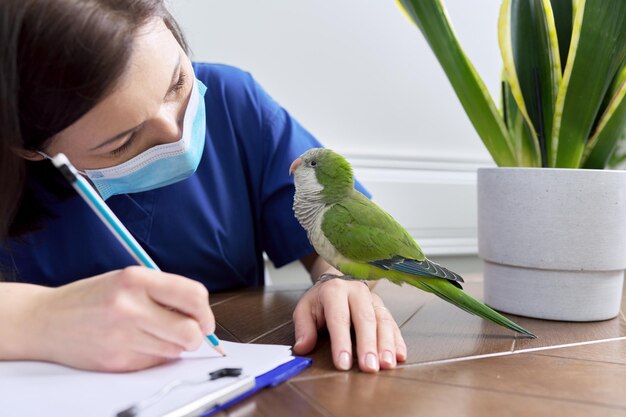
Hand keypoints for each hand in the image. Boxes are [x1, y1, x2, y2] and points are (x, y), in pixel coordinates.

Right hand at [29, 266, 213, 371]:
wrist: (44, 321)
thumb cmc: (92, 298)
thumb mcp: (127, 280)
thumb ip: (164, 292)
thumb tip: (202, 316)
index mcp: (136, 279)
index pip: (193, 296)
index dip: (206, 311)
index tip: (205, 319)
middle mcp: (130, 307)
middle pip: (190, 332)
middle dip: (198, 335)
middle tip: (191, 332)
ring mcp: (122, 336)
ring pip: (175, 350)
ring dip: (174, 345)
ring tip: (152, 333)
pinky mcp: (117, 361)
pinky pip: (155, 362)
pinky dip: (155, 356)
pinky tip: (136, 343)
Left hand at [292, 277, 406, 372]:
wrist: (337, 281)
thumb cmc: (320, 301)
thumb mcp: (304, 309)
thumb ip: (303, 328)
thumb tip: (302, 348)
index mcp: (334, 291)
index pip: (339, 317)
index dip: (341, 341)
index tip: (343, 363)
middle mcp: (357, 292)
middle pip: (365, 319)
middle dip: (368, 345)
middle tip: (369, 368)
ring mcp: (373, 299)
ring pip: (383, 321)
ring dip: (387, 344)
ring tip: (386, 365)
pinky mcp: (384, 308)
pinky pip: (393, 324)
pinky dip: (397, 341)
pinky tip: (399, 356)